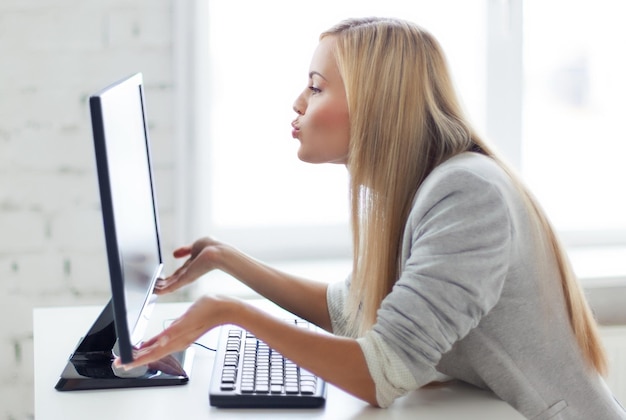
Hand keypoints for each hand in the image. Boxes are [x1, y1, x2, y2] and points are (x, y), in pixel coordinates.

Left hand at [115, 295, 239, 369]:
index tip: (121, 363)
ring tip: (131, 355)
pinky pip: (163, 343)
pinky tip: (150, 343)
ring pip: (157, 349)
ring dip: (143, 353)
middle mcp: (177, 342)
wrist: (226, 309)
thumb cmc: (209, 311)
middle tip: (120, 361)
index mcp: (176, 340)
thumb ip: (174, 332)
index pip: (151, 354)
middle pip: (152, 354)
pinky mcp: (183, 332)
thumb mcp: (189, 319)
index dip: (135, 359)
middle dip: (135, 358)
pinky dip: (153, 345)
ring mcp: (180, 338)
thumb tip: (160, 342)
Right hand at [154, 236, 224, 294]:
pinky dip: (164, 289)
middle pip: (173, 281)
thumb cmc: (212, 247)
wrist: (218, 252)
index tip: (160, 279)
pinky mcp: (187, 279)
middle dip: (163, 284)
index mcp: (192, 265)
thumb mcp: (195, 245)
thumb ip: (185, 250)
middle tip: (152, 287)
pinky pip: (173, 286)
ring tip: (152, 291)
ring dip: (161, 288)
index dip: (169, 277)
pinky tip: (156, 292)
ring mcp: (188, 276)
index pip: (178, 273)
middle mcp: (189, 272)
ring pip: (172, 285)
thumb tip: (174, 253)